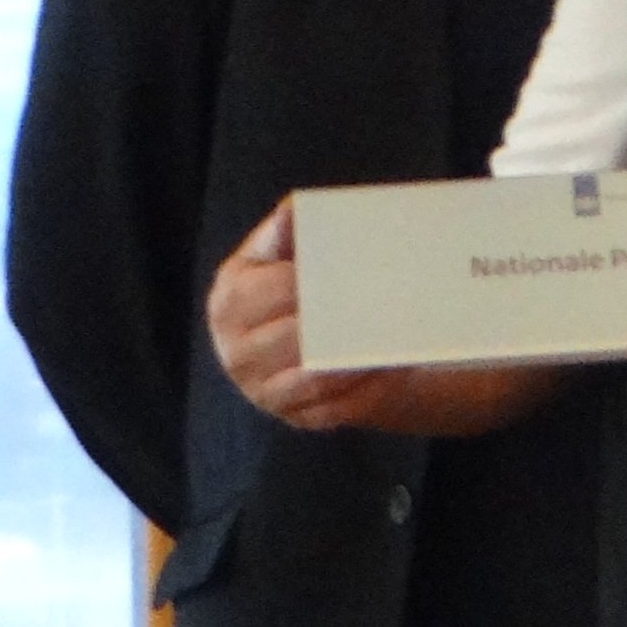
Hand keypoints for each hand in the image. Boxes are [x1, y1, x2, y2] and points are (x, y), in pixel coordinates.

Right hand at [202, 201, 554, 435]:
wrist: (302, 350)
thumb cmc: (289, 293)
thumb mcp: (278, 257)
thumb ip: (284, 234)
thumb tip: (295, 209)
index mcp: (230, 301)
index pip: (279, 289)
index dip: (319, 282)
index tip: (357, 273)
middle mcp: (237, 352)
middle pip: (299, 337)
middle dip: (344, 323)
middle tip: (386, 307)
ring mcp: (264, 392)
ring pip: (318, 378)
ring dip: (359, 361)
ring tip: (395, 341)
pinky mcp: (297, 418)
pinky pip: (338, 408)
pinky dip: (369, 389)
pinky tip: (394, 369)